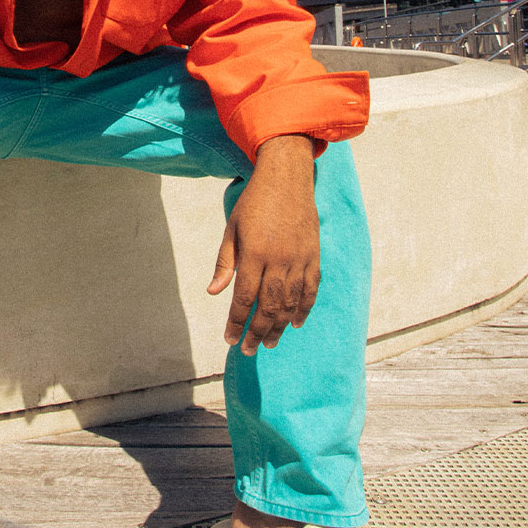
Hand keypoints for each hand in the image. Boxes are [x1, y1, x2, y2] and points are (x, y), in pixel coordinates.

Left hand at [207, 135, 319, 355]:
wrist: (287, 177)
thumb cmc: (254, 202)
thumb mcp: (231, 229)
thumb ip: (224, 263)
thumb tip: (213, 292)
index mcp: (254, 254)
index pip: (243, 298)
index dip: (236, 322)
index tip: (230, 339)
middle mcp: (278, 260)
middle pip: (268, 307)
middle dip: (257, 331)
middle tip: (249, 349)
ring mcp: (299, 259)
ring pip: (290, 303)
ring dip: (279, 326)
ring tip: (269, 342)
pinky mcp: (314, 256)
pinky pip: (311, 289)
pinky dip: (304, 309)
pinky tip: (296, 323)